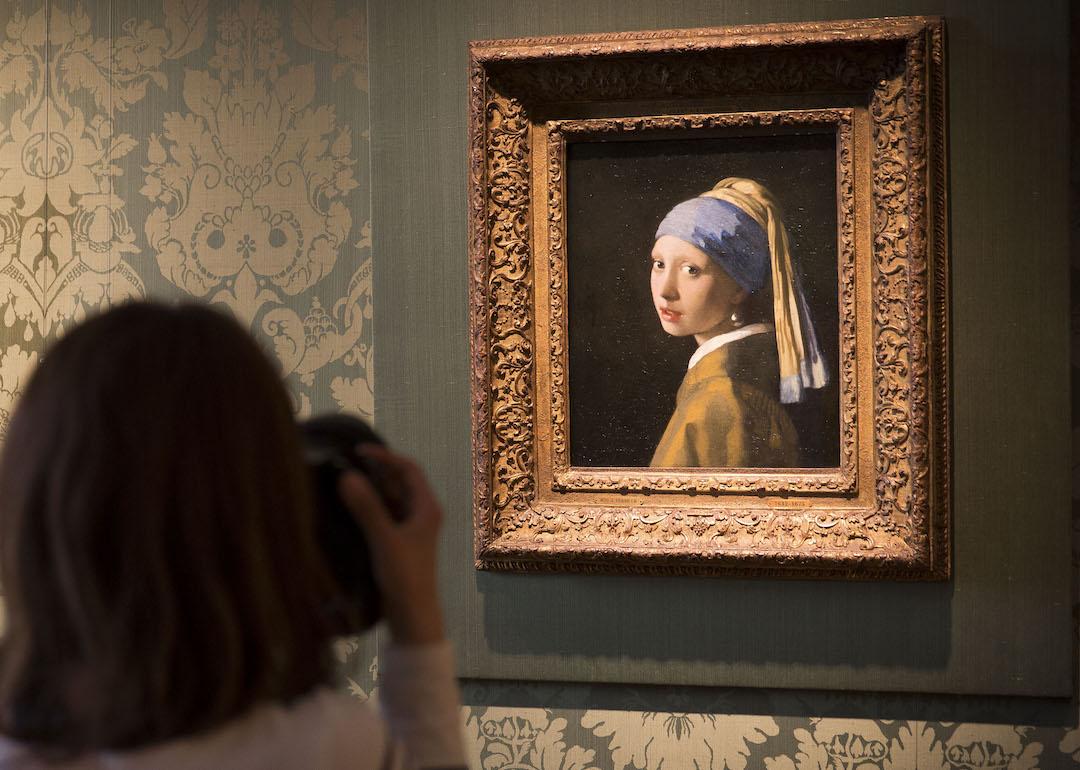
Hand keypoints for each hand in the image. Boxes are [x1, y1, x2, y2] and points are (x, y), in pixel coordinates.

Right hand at [337, 446, 445, 644]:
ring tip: (343, 481)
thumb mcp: (384, 540)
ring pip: (391, 499)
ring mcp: (412, 529)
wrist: (413, 617)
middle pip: (400, 482)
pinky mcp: (400, 543)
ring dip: (371, 489)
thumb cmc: (405, 578)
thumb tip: (347, 476)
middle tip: (346, 464)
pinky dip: (370, 507)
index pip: (409, 469)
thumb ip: (366, 508)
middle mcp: (422, 515)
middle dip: (375, 471)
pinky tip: (349, 508)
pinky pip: (385, 515)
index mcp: (427, 508)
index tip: (358, 451)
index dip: (385, 456)